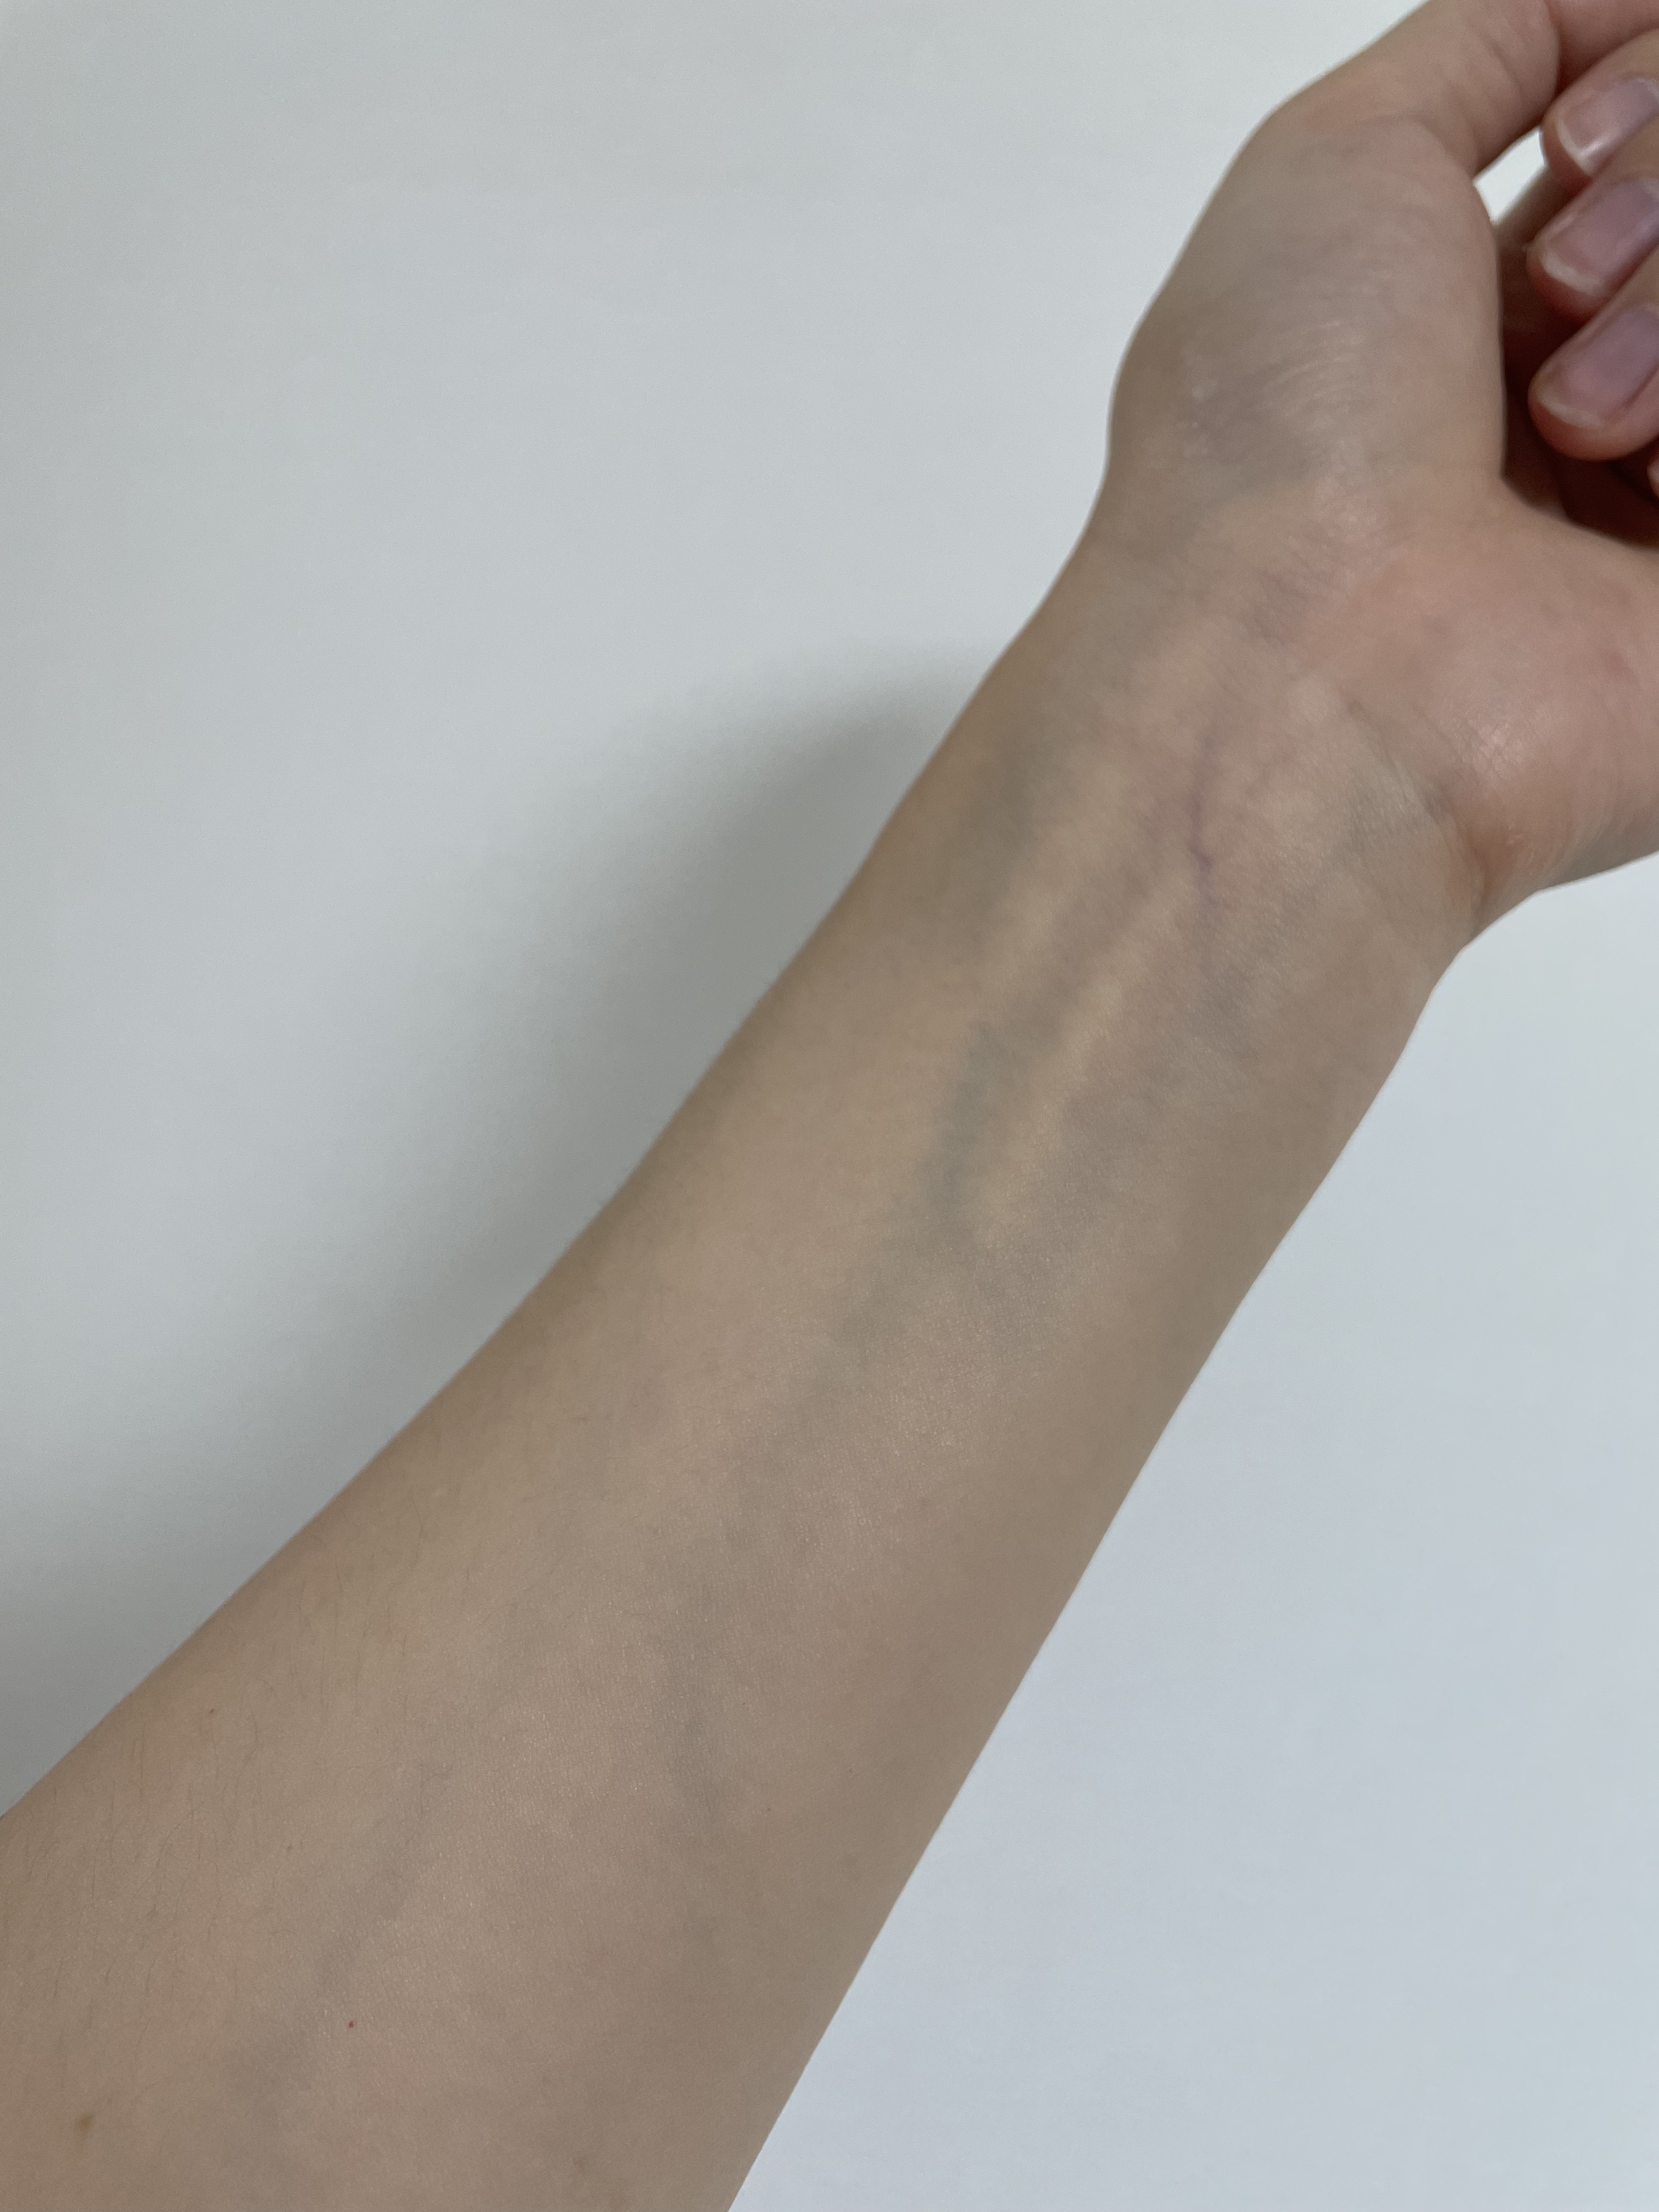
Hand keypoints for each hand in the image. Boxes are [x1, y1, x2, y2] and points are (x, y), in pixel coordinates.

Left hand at [1078, 0, 1658, 940]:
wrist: (1313, 664)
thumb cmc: (1282, 434)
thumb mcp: (1338, 154)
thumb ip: (1495, 38)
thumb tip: (1629, 10)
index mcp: (1479, 315)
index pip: (1646, 142)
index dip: (1641, 104)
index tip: (1567, 158)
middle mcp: (1583, 401)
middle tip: (1546, 306)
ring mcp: (1652, 503)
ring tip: (1570, 426)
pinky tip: (1644, 482)